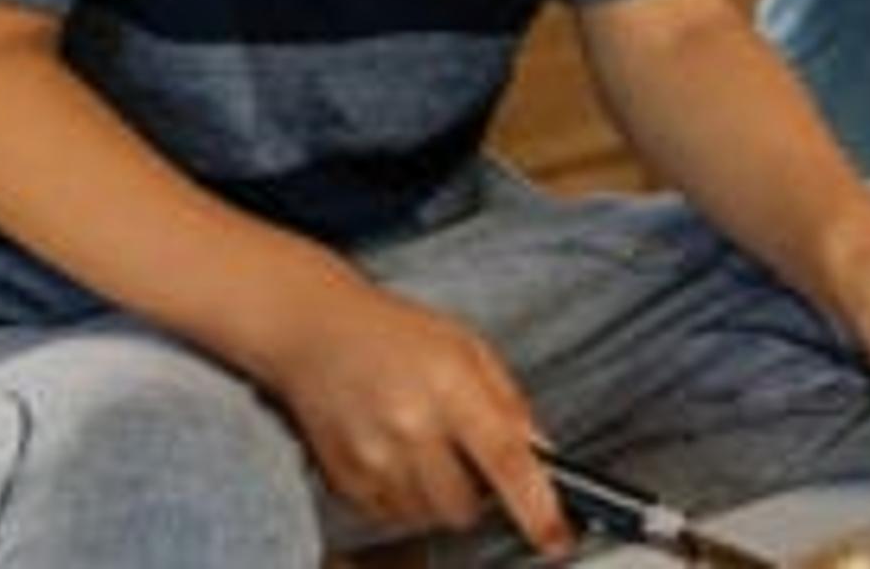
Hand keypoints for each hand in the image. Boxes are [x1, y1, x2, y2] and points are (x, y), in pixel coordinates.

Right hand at [240, 278, 569, 552]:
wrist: (313, 331)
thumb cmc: (393, 333)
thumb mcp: (468, 347)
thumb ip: (509, 402)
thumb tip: (543, 454)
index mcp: (451, 386)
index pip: (506, 460)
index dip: (537, 508)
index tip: (556, 539)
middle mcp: (410, 426)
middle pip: (465, 507)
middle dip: (477, 494)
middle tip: (463, 455)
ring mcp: (372, 457)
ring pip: (428, 517)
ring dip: (438, 496)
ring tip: (423, 446)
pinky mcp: (344, 479)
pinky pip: (391, 516)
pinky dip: (403, 496)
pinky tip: (394, 452)